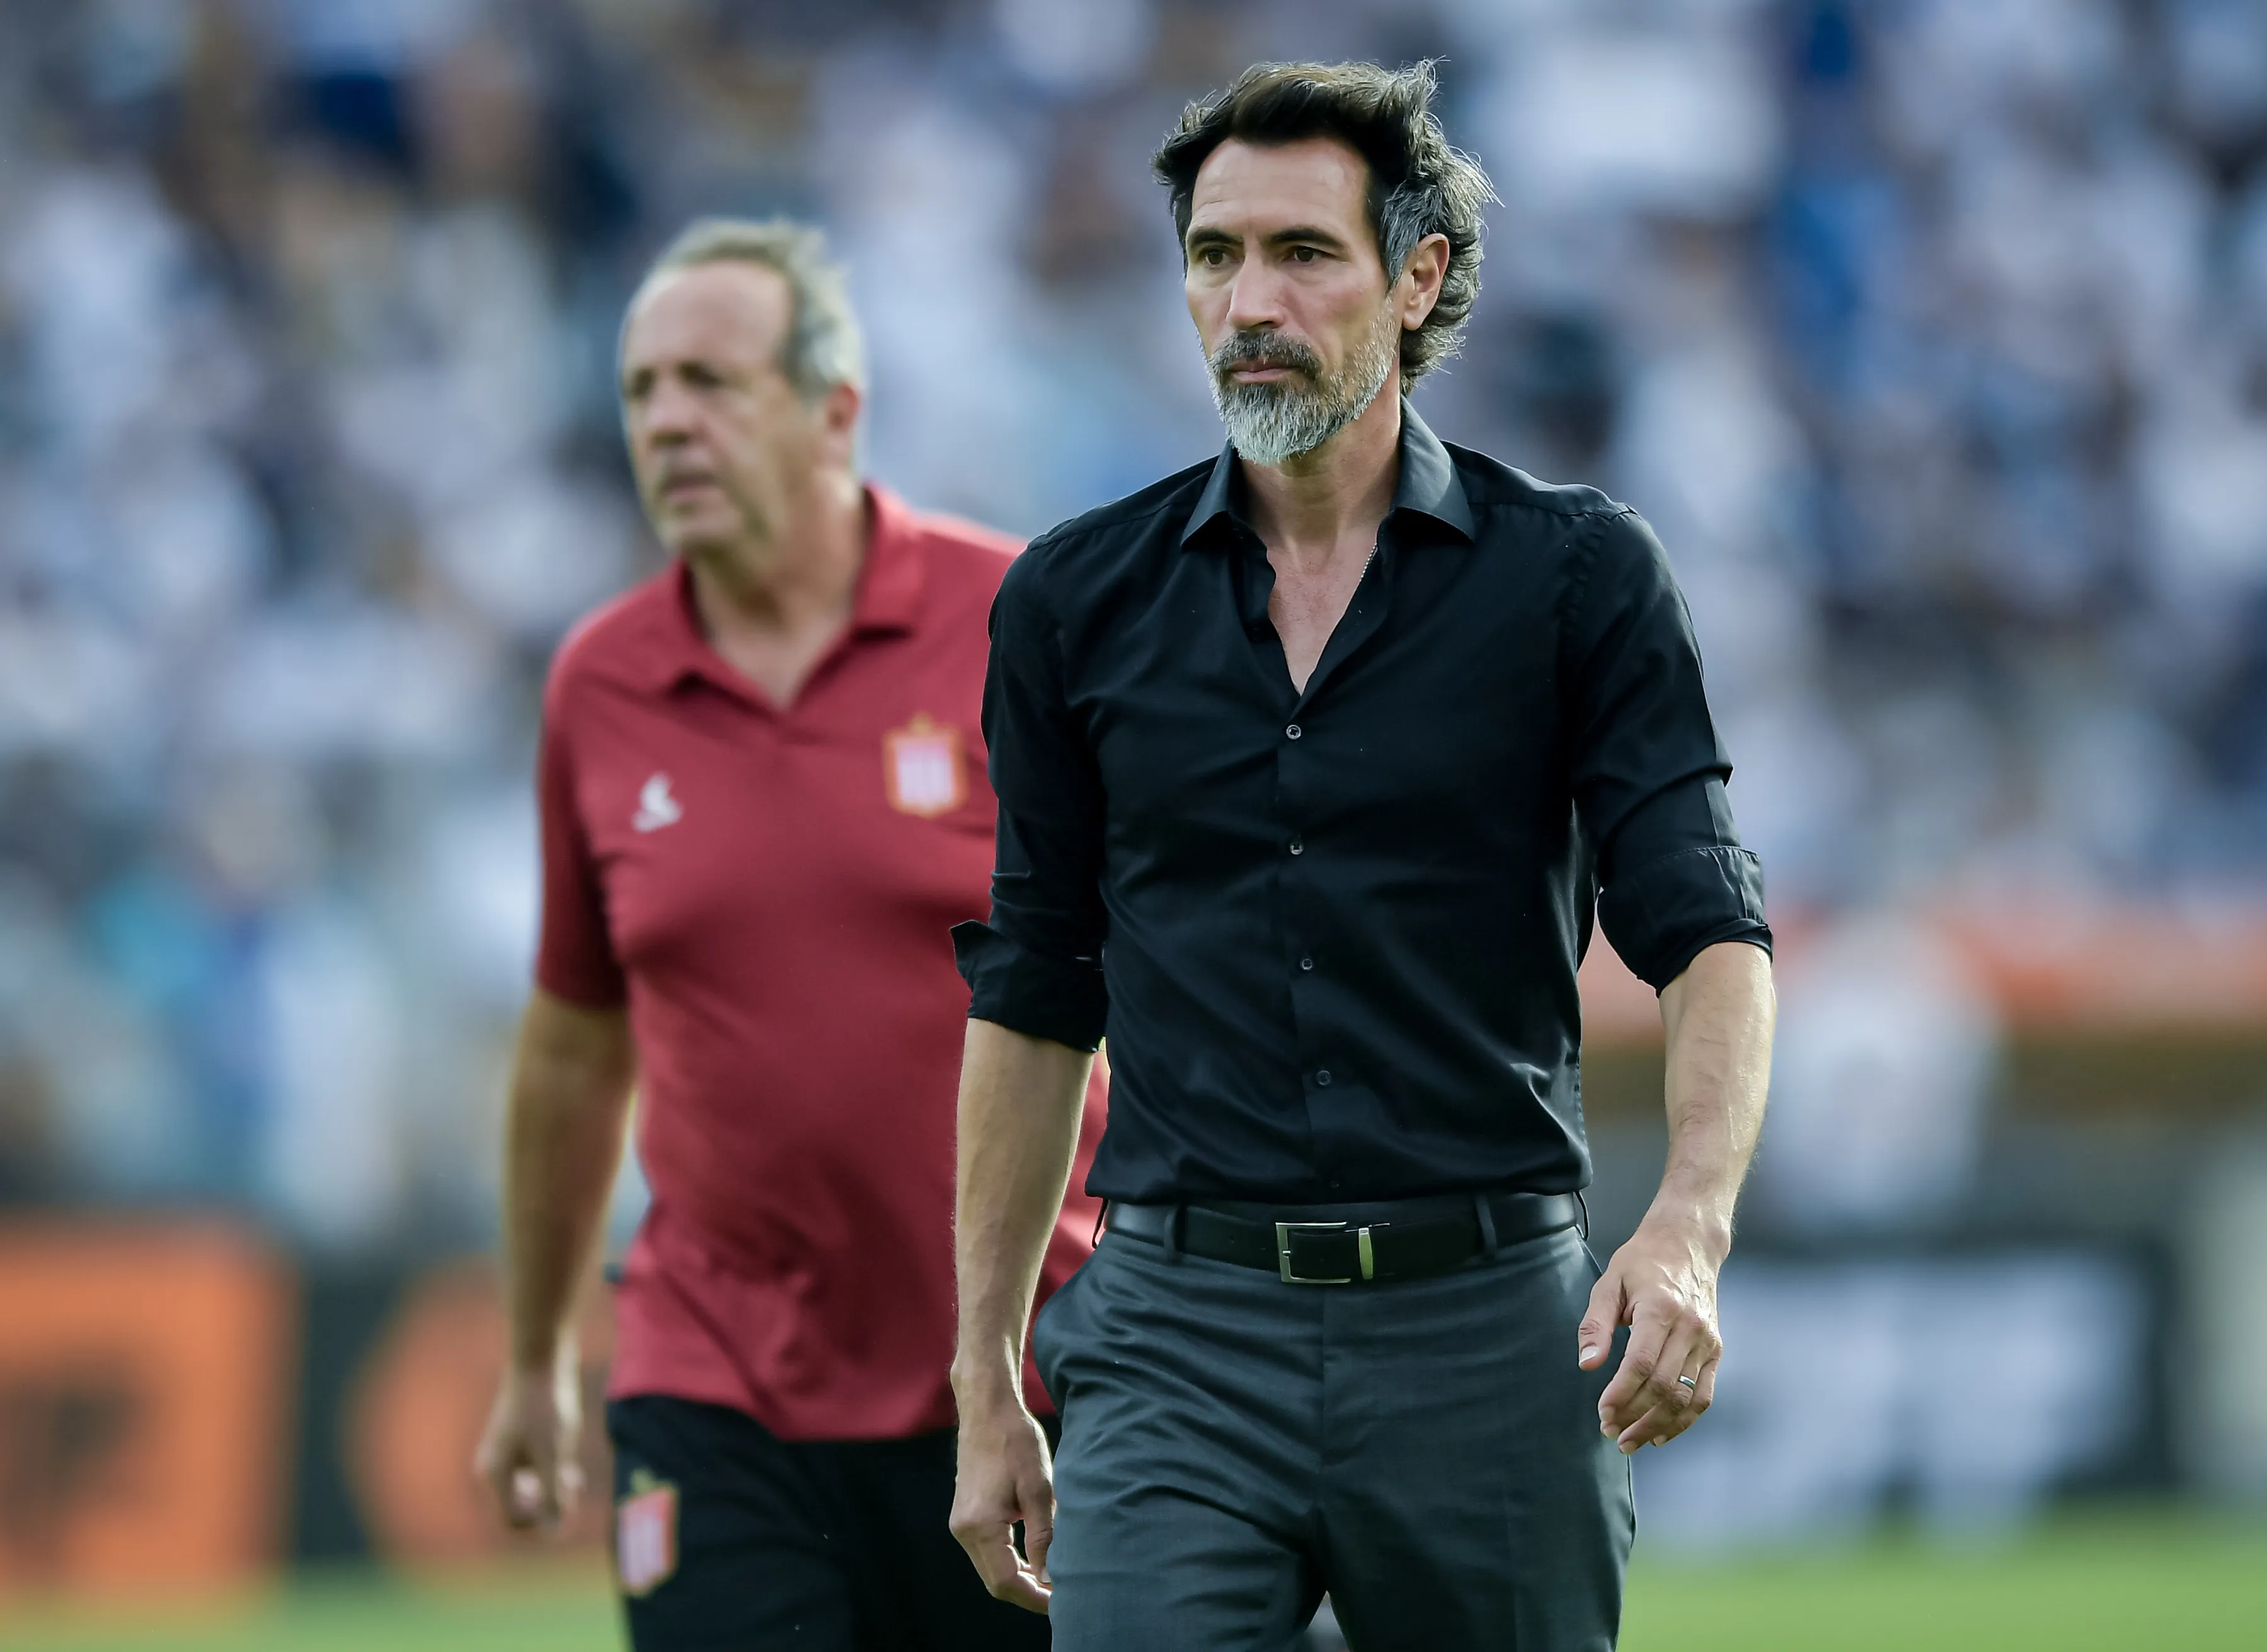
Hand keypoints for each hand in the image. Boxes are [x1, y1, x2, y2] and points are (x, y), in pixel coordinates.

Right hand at [474, 1355, 584, 1532]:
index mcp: (495, 1475)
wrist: (541, 1358)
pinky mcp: (518, 1441)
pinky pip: (531, 1472)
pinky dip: (550, 1473)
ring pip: (528, 1490)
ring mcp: (505, 1454)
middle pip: (520, 1507)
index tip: (569, 1501)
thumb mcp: (554, 1454)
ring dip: (551, 1490)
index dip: (543, 1521)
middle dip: (549, 1505)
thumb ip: (552, 1496)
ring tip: (573, 1477)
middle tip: (574, 1486)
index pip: (515, 1520)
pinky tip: (569, 1464)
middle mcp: (494, 1468)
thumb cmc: (546, 1406)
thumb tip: (554, 1533)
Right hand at [948, 1397, 1055, 1613]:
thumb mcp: (1038, 1489)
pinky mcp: (965, 1517)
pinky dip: (1010, 1562)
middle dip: (1028, 1593)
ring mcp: (961, 1525)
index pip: (1006, 1581)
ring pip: (990, 1570)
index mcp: (980, 1526)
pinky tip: (1035, 1559)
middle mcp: (964, 1531)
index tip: (1062, 1601)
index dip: (1035, 1597)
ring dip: (1020, 1579)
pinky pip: (987, 1553)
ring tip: (1053, 1580)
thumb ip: (1043, 1536)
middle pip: (995, 1582)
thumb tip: (1049, 1577)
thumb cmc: (1016, 1442)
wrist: (987, 1410)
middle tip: (1062, 1595)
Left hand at [1577, 1213, 1724, 1453]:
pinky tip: (1661, 1435)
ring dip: (1658, 1425)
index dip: (1621, 1393)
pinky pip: (1703, 1394)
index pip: (1641, 1364)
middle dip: (1635, 1415)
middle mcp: (1689, 1328)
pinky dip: (1684, 1420)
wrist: (1689, 1243)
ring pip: (1685, 1396)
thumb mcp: (1609, 1283)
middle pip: (1663, 1385)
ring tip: (1630, 1441)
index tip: (1602, 1412)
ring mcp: (1707, 1341)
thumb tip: (1587, 1365)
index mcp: (1660, 1309)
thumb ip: (1596, 1325)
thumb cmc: (1642, 1262)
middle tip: (1610, 1432)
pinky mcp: (1716, 1350)